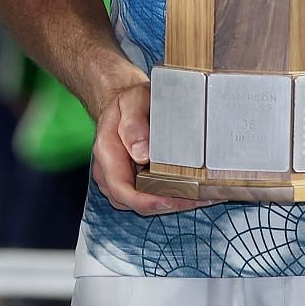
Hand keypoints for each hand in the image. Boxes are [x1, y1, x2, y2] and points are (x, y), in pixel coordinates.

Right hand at [89, 78, 202, 216]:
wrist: (125, 104)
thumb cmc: (131, 101)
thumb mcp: (133, 101)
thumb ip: (134, 123)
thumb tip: (140, 153)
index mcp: (107, 150)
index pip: (120, 187)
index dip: (145, 201)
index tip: (169, 199)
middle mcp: (107, 170)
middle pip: (133, 201)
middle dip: (165, 204)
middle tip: (195, 199)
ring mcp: (116, 178)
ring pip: (140, 204)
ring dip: (168, 203)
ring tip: (198, 196)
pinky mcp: (129, 182)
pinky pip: (145, 197)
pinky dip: (165, 198)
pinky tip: (188, 192)